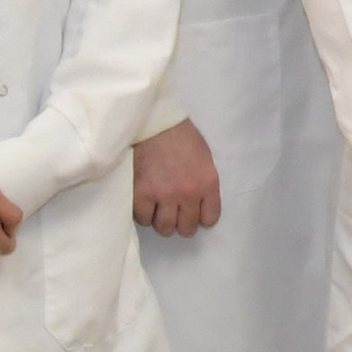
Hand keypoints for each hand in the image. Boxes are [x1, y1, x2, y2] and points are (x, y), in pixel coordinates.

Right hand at [132, 120, 221, 237]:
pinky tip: (145, 203)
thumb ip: (204, 183)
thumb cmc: (182, 137)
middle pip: (187, 228)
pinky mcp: (142, 194)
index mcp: (207, 184)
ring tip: (158, 210)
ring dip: (162, 222)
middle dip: (181, 223)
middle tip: (174, 214)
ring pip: (165, 228)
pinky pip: (143, 219)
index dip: (201, 218)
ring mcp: (164, 196)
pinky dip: (144, 214)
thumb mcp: (204, 159)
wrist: (154, 124)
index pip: (210, 219)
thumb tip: (200, 203)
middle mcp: (188, 194)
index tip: (193, 212)